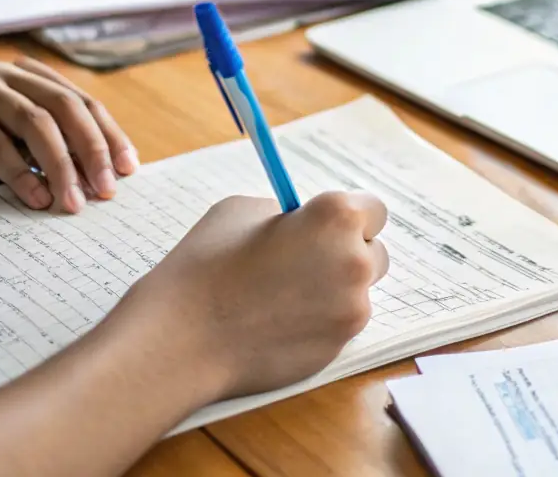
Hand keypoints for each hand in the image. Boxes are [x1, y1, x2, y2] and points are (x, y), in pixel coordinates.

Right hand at [0, 38, 137, 213]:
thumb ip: (33, 128)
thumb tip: (84, 173)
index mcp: (29, 77)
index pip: (81, 102)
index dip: (108, 133)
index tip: (129, 168)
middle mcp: (8, 77)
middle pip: (66, 107)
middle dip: (93, 148)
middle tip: (108, 190)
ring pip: (32, 121)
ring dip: (60, 163)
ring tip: (73, 201)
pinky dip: (15, 168)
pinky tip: (33, 195)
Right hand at [131, 192, 389, 402]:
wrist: (184, 336)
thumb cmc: (207, 265)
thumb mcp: (243, 211)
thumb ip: (288, 214)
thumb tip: (305, 223)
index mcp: (335, 217)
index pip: (373, 210)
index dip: (350, 218)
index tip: (328, 227)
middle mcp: (355, 260)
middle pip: (374, 252)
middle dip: (347, 255)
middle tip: (306, 262)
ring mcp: (351, 308)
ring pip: (357, 292)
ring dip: (335, 291)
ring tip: (285, 296)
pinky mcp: (339, 346)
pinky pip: (340, 325)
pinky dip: (320, 322)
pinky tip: (279, 323)